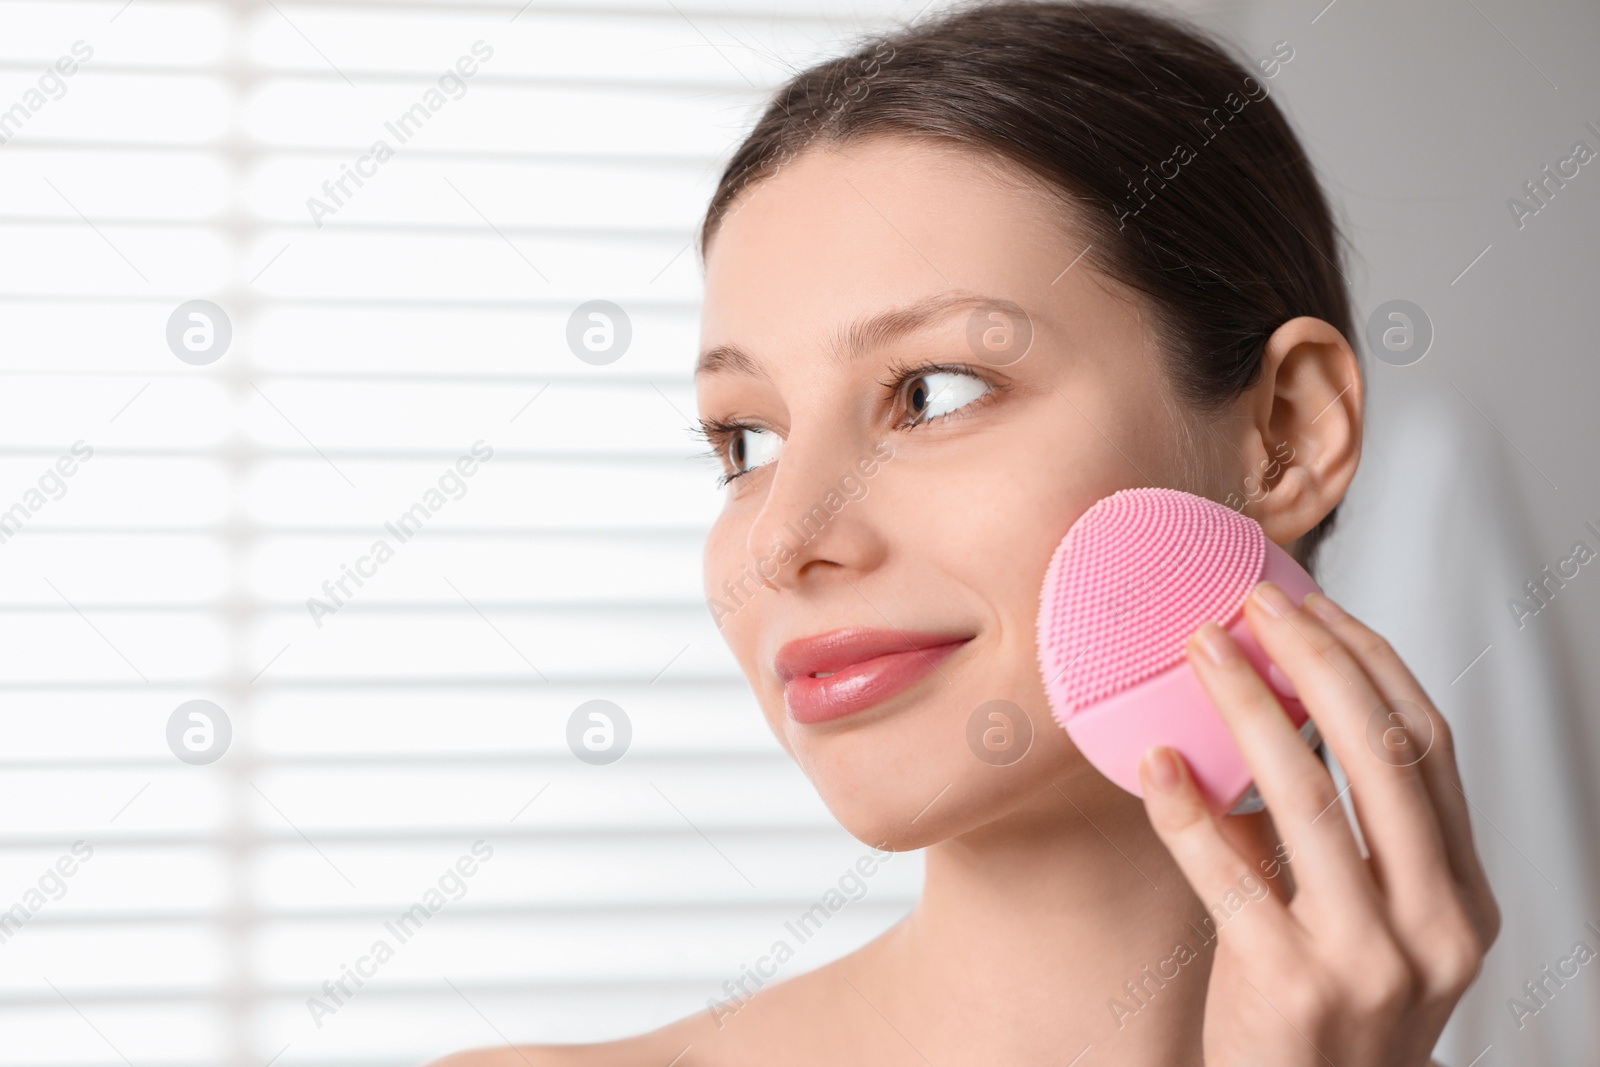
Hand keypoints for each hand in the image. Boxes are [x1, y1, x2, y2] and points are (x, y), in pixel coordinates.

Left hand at [1137, 581, 1500, 1066]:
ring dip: (1246, 706)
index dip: (1371, 662)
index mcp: (1461, 897)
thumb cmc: (1324, 1011)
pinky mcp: (1290, 986)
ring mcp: (1368, 960)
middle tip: (1254, 602)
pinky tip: (1154, 760)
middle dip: (1314, 659)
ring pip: (1308, 798)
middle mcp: (1433, 926)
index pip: (1427, 746)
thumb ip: (1329, 832)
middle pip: (1381, 753)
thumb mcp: (1362, 921)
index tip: (1317, 604)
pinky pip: (1229, 874)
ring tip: (1200, 648)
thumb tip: (1259, 706)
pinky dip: (1187, 809)